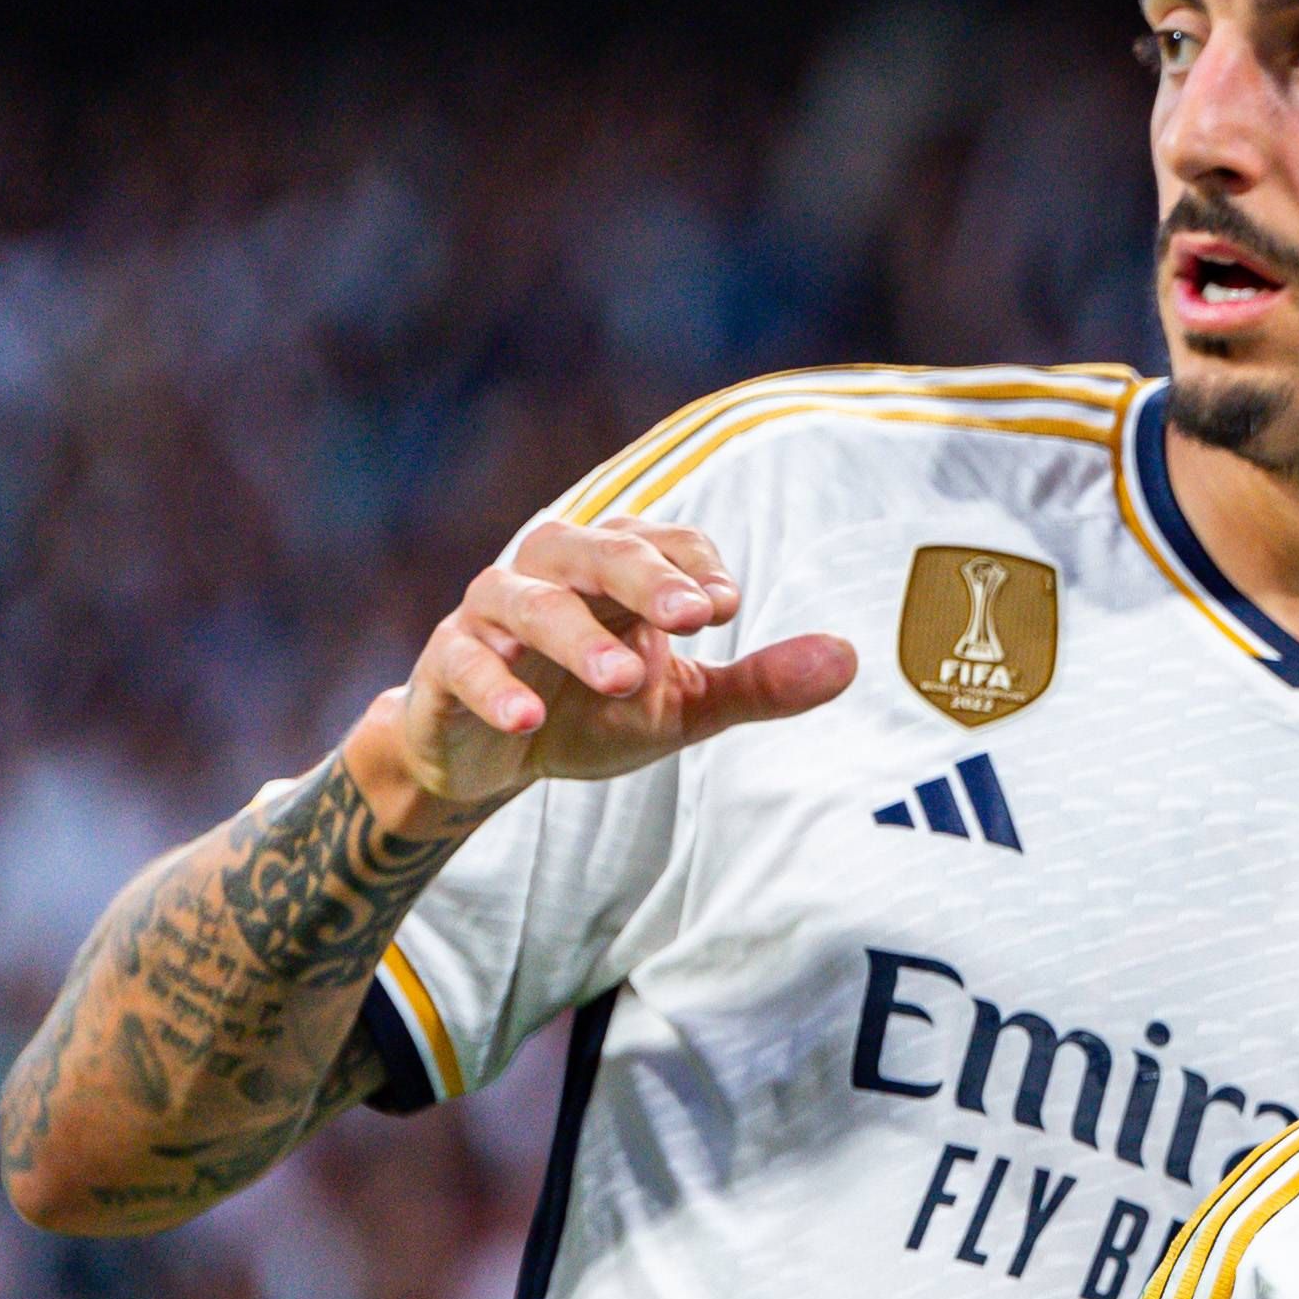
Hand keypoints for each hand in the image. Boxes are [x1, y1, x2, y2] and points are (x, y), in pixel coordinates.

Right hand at [348, 516, 858, 831]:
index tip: (726, 607)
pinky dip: (494, 684)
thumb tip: (851, 658)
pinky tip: (525, 718)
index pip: (660, 543)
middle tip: (693, 615)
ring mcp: (493, 615)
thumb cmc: (594, 711)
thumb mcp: (686, 706)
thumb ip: (760, 683)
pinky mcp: (447, 663)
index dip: (692, 568)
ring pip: (527, 598)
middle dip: (644, 576)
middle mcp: (553, 575)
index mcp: (616, 572)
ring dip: (574, 634)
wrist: (492, 756)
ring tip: (622, 676)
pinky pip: (464, 660)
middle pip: (596, 550)